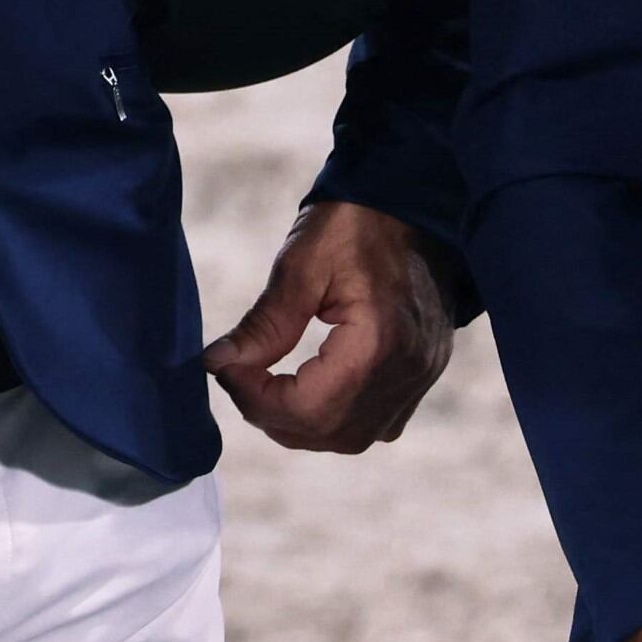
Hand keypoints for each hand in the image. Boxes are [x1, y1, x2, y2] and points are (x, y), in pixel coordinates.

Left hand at [204, 198, 455, 451]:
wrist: (416, 204)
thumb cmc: (356, 223)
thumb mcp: (301, 264)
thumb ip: (263, 324)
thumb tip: (217, 364)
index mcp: (379, 341)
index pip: (308, 407)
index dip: (256, 398)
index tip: (225, 368)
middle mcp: (407, 370)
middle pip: (330, 431)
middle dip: (274, 416)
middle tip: (241, 378)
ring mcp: (421, 376)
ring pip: (354, 437)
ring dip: (303, 424)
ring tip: (269, 387)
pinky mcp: (424, 373)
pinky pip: (377, 424)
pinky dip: (336, 418)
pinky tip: (310, 388)